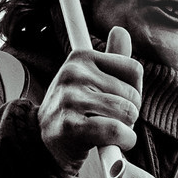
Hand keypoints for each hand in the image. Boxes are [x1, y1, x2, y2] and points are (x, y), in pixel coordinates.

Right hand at [37, 26, 142, 170]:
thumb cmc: (76, 110)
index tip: (117, 101)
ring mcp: (70, 99)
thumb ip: (112, 59)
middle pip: (132, 94)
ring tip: (108, 132)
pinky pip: (116, 130)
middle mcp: (73, 73)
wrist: (44, 141)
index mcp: (81, 57)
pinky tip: (114, 145)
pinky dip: (124, 141)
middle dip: (130, 113)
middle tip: (109, 120)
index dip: (133, 91)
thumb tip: (121, 31)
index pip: (134, 70)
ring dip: (127, 129)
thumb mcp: (90, 80)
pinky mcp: (71, 126)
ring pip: (126, 112)